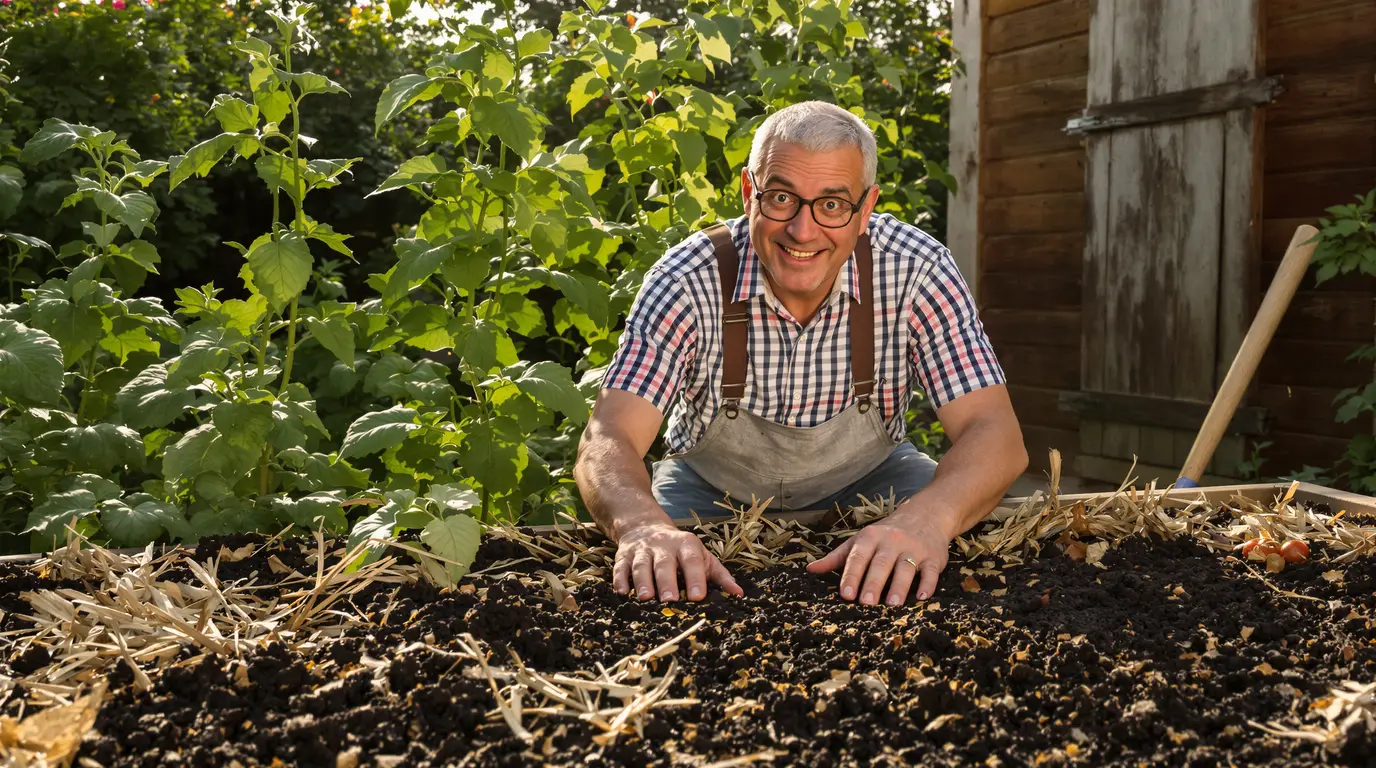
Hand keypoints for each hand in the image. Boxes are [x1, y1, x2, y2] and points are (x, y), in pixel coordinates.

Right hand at [612, 522, 743, 601]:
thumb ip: (719, 575)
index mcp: (686, 545)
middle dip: (666, 582)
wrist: (644, 526)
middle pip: (664, 564)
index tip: (698, 596)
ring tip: (646, 598)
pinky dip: (620, 580)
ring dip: (643, 581)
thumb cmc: (680, 549)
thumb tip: (739, 595)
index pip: (692, 560)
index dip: (695, 577)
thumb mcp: (702, 556)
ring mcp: (642, 550)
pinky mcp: (623, 556)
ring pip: (641, 565)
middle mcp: (663, 546)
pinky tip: (622, 593)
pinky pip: (620, 568)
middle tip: (670, 600)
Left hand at [806, 509, 951, 604]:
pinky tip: (921, 597)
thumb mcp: (860, 540)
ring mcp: (914, 549)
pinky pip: (931, 571)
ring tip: (891, 604)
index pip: (858, 557)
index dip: (851, 575)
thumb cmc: (886, 534)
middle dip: (873, 583)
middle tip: (866, 603)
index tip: (845, 594)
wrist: (925, 516)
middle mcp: (892, 541)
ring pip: (905, 568)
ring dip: (899, 586)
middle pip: (881, 563)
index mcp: (870, 538)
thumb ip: (837, 557)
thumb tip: (811, 569)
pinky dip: (927, 584)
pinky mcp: (933, 557)